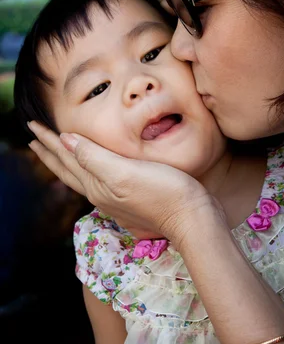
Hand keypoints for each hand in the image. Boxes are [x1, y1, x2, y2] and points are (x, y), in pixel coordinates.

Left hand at [27, 121, 219, 246]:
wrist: (191, 218)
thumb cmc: (163, 191)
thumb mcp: (125, 172)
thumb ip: (94, 157)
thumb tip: (65, 139)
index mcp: (96, 184)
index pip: (66, 157)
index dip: (49, 140)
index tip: (32, 125)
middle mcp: (101, 194)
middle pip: (68, 169)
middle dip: (50, 152)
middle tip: (34, 136)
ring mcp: (115, 199)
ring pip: (81, 175)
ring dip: (65, 161)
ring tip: (55, 151)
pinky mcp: (130, 200)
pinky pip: (97, 181)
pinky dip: (86, 169)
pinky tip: (92, 169)